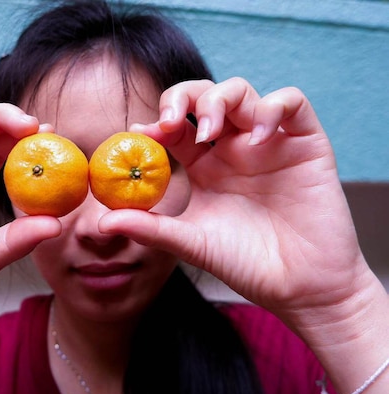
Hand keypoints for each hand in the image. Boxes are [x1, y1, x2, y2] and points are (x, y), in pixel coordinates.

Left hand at [102, 77, 371, 314]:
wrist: (299, 288)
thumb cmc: (245, 264)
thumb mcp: (191, 243)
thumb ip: (151, 228)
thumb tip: (101, 222)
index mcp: (204, 166)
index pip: (175, 126)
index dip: (157, 122)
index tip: (140, 133)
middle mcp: (233, 148)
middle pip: (204, 97)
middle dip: (182, 97)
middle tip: (170, 120)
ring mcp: (268, 142)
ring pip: (241, 91)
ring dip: (219, 100)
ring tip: (209, 131)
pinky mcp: (305, 143)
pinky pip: (291, 103)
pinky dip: (272, 109)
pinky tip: (257, 139)